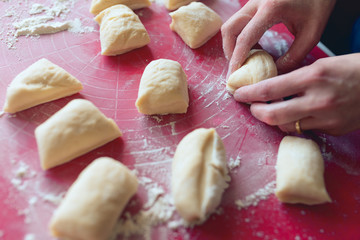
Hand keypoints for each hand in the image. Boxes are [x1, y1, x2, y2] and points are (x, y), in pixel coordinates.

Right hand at [221, 0, 335, 73]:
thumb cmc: (319, 4)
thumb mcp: (311, 34)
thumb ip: (293, 57)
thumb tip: (275, 73)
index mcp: (271, 8)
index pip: (245, 38)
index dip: (236, 59)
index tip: (233, 75)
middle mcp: (256, 2)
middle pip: (229, 29)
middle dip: (229, 51)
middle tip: (236, 69)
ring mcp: (254, 0)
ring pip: (231, 25)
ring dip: (233, 44)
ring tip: (246, 59)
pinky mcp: (255, 2)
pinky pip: (240, 22)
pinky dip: (241, 37)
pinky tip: (255, 48)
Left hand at [233, 53, 359, 135]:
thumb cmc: (353, 69)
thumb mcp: (321, 65)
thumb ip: (295, 77)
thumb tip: (270, 85)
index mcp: (313, 77)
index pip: (269, 89)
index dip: (249, 94)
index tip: (238, 94)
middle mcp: (317, 100)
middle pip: (272, 116)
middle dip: (256, 112)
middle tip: (251, 107)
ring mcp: (326, 119)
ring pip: (287, 127)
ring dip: (275, 120)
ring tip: (273, 110)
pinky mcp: (333, 130)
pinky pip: (305, 130)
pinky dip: (297, 123)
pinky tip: (298, 115)